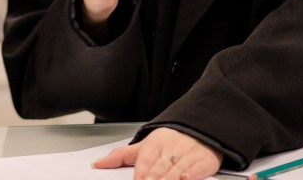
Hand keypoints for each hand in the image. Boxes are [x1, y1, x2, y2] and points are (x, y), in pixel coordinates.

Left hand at [93, 127, 220, 179]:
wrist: (199, 128)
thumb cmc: (169, 140)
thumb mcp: (145, 145)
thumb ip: (121, 156)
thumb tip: (97, 164)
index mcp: (154, 144)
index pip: (144, 162)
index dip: (140, 175)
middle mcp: (171, 149)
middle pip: (159, 168)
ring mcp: (189, 155)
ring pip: (176, 170)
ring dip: (167, 179)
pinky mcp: (205, 161)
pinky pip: (197, 169)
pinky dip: (191, 174)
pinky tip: (184, 179)